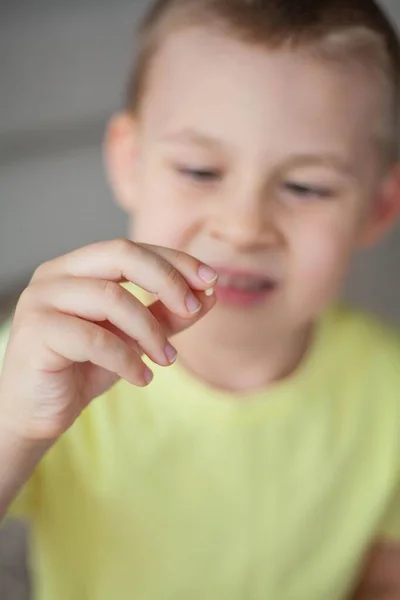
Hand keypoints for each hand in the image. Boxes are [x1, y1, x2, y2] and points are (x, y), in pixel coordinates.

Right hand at [0, 239, 216, 441]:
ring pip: (111, 297)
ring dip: (150, 330)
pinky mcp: (35, 332)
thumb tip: (209, 294)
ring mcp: (41, 299)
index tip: (210, 280)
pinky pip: (95, 339)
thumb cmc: (85, 368)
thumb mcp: (135, 338)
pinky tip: (142, 378)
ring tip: (167, 359)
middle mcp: (56, 274)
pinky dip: (127, 359)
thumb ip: (167, 314)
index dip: (175, 261)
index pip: (132, 249)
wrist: (38, 411)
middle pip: (121, 255)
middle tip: (194, 308)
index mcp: (78, 267)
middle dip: (167, 279)